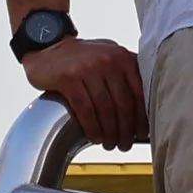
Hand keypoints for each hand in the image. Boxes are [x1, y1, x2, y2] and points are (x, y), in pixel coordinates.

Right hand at [23, 33, 147, 149]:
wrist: (48, 47)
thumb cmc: (82, 59)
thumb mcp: (109, 58)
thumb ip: (126, 76)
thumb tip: (144, 111)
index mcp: (123, 57)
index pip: (139, 91)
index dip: (142, 117)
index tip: (142, 134)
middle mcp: (109, 60)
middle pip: (124, 103)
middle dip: (126, 129)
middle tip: (125, 145)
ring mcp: (88, 67)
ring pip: (105, 108)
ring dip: (110, 132)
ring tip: (110, 144)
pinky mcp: (68, 77)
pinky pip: (85, 108)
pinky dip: (92, 127)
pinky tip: (94, 137)